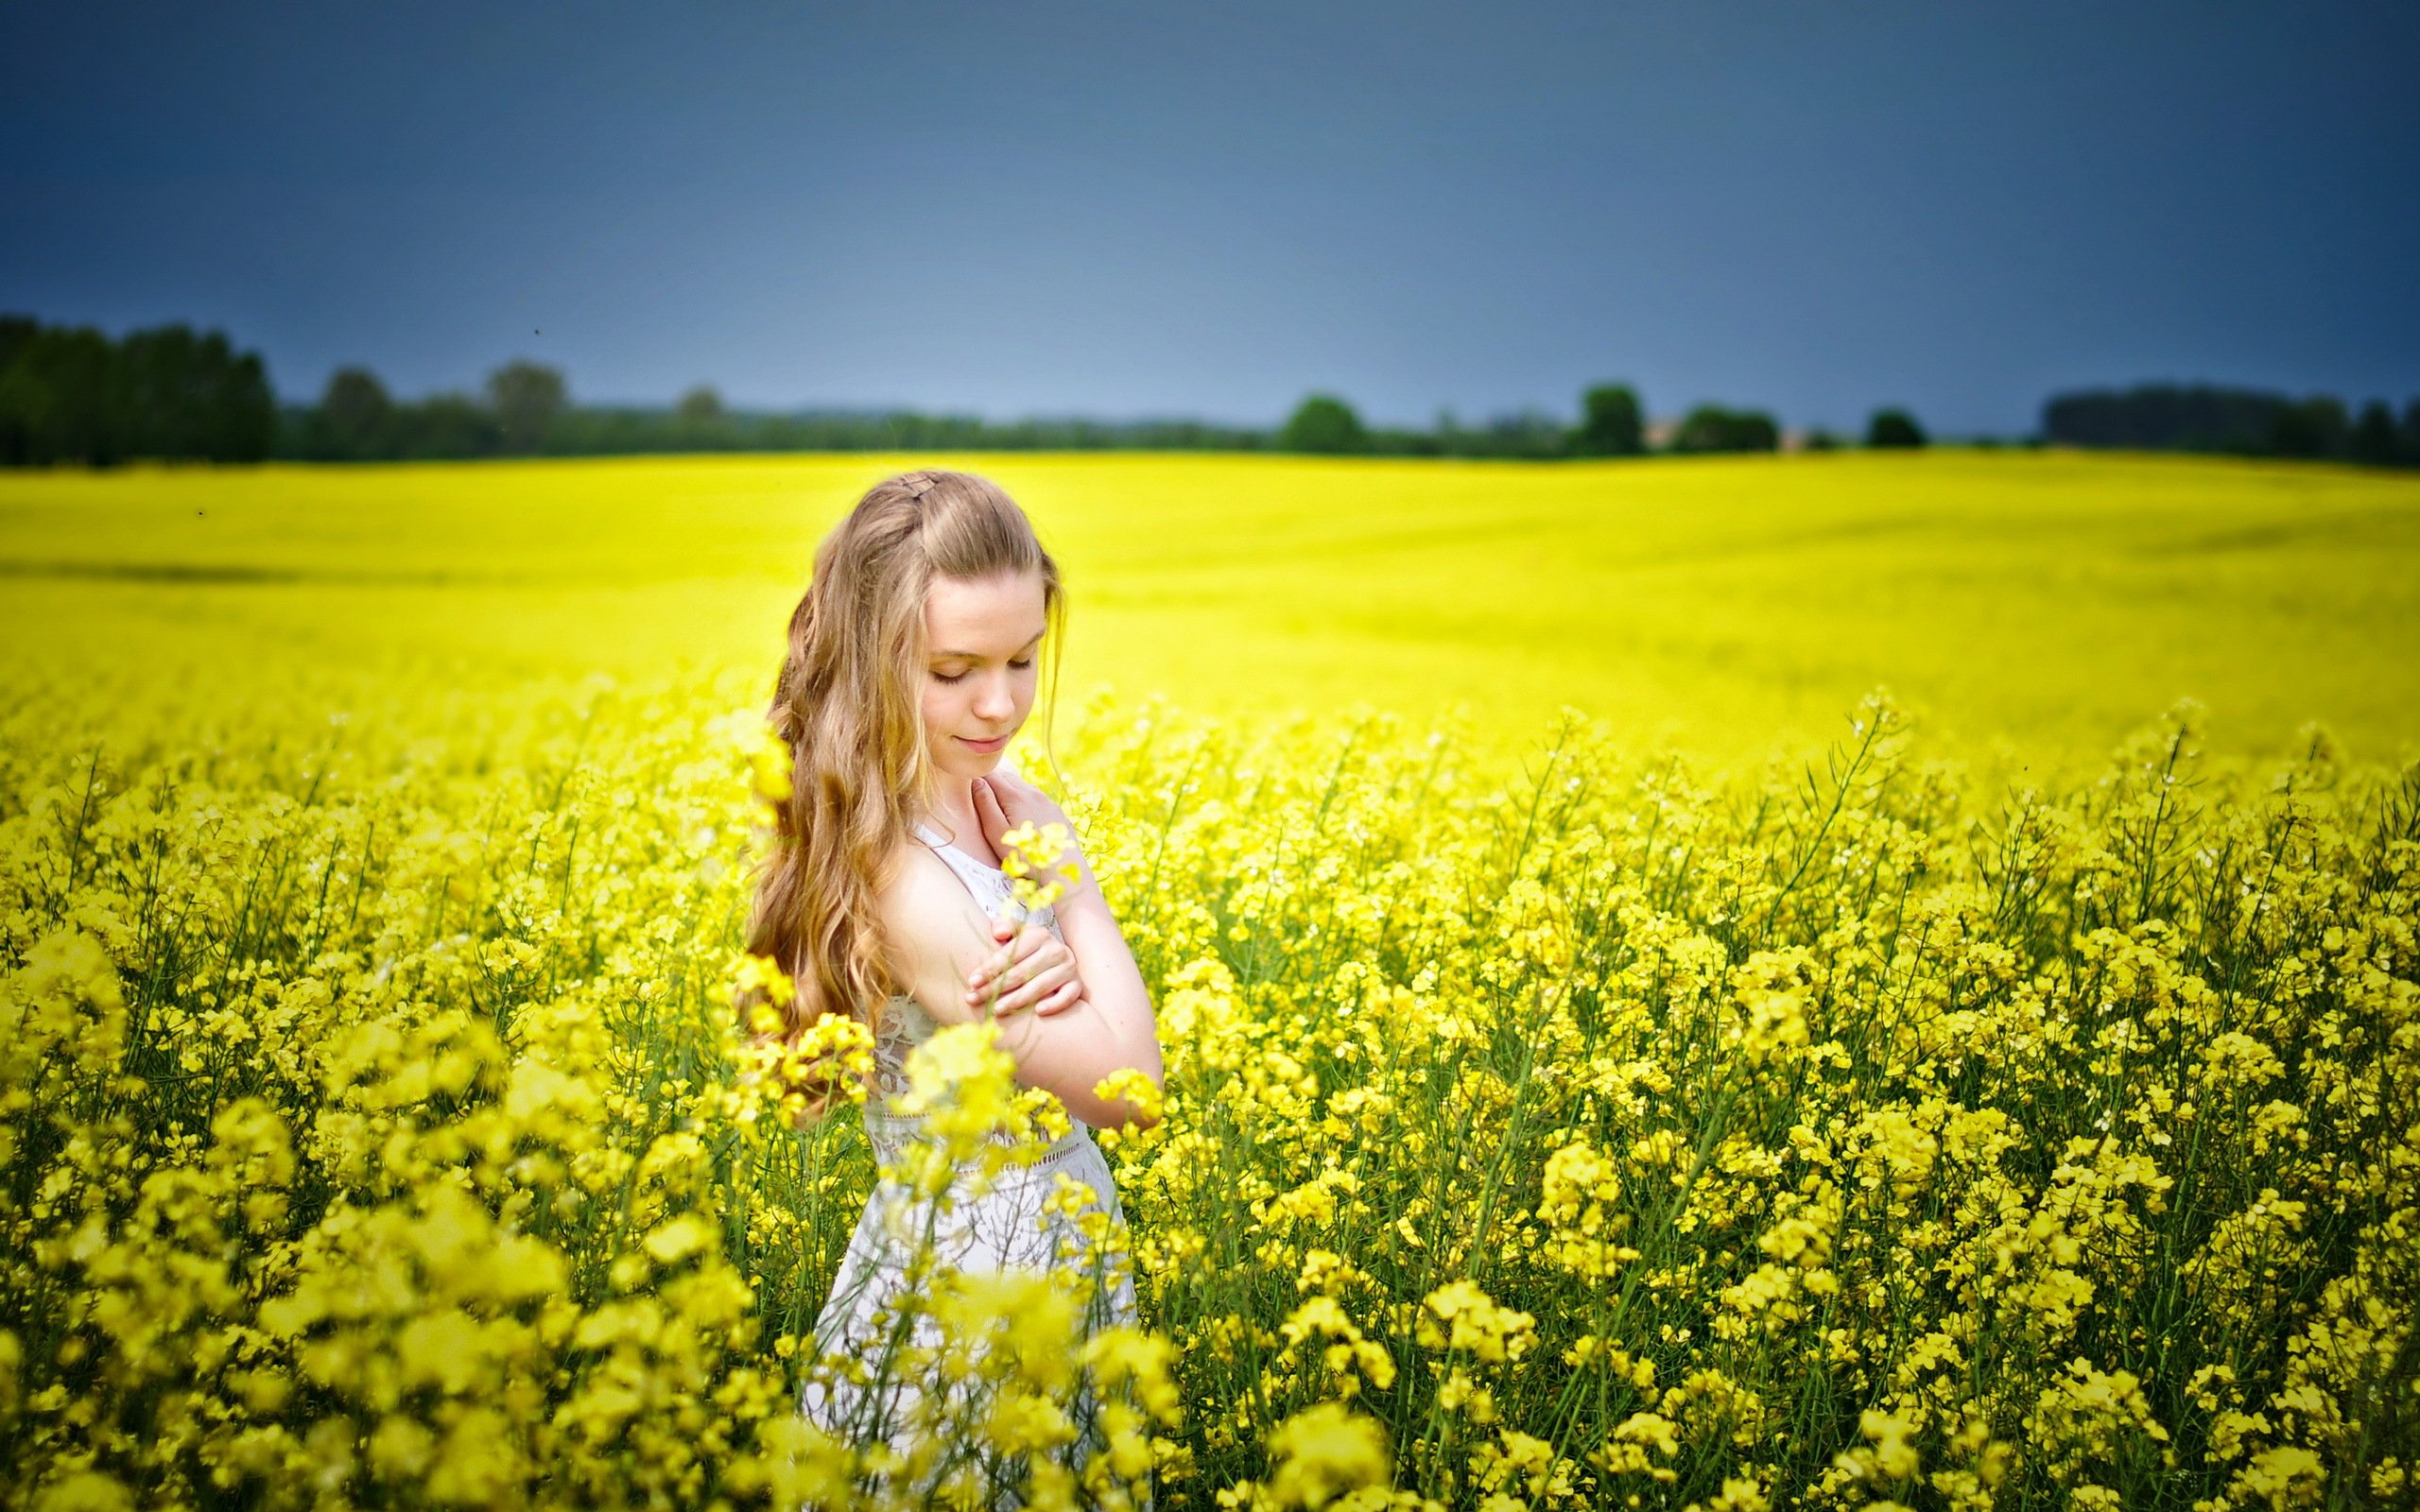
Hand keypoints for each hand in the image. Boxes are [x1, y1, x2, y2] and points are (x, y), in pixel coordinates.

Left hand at [966, 917, 1084, 1017]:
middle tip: (974, 999)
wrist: (1055, 957)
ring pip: (1040, 987)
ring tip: (996, 1010)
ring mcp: (1068, 968)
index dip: (989, 969)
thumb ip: (1005, 925)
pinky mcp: (1076, 985)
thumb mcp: (1016, 932)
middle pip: (1021, 973)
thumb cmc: (1026, 948)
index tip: (972, 982)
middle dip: (995, 988)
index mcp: (1038, 935)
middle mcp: (1056, 950)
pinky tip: (1037, 1011)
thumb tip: (999, 933)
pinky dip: (1054, 1004)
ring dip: (1016, 1000)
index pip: (1010, 955)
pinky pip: (1067, 997)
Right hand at [972, 767, 1089, 889]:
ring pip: (1023, 787)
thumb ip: (985, 804)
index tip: (971, 789)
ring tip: (1000, 807)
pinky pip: (1037, 799)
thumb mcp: (996, 832)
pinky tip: (1023, 817)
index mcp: (1016, 796)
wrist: (1061, 871)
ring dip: (1010, 792)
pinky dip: (1025, 801)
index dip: (978, 779)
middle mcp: (1033, 793)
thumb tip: (976, 781)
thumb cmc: (1024, 855)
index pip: (991, 775)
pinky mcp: (1057, 813)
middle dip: (993, 783)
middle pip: (1007, 777)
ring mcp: (1048, 802)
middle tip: (982, 797)